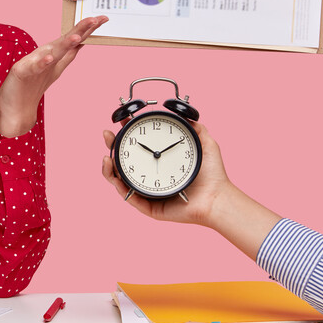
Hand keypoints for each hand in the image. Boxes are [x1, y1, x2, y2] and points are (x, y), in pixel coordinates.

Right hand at [0, 15, 106, 136]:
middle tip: (94, 20)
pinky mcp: (22, 74)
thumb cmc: (31, 86)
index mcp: (54, 57)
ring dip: (64, 44)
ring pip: (52, 52)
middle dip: (80, 30)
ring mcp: (34, 65)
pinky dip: (42, 62)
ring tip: (77, 36)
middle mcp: (46, 57)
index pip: (74, 41)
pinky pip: (34, 68)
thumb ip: (66, 56)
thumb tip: (80, 44)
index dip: (87, 30)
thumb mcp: (53, 69)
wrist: (15, 108)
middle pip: (66, 42)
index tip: (101, 19)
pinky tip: (49, 58)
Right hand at [102, 122, 283, 259]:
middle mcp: (151, 176)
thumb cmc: (213, 175)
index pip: (139, 147)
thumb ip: (196, 128)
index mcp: (161, 162)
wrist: (217, 198)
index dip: (128, 134)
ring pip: (120, 180)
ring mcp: (148, 191)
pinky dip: (119, 186)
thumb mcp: (205, 144)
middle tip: (107, 135)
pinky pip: (129, 197)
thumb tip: (186, 115)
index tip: (122, 121)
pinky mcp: (148, 206)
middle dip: (112, 147)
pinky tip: (115, 175)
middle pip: (124, 161)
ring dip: (108, 168)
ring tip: (106, 157)